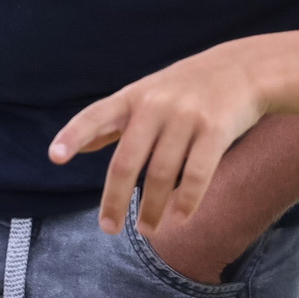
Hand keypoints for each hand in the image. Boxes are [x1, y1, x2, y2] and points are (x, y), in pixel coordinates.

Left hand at [48, 42, 270, 241]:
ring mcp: (186, 117)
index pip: (96, 116)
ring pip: (161, 175)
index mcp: (133, 97)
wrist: (243, 69)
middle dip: (115, 201)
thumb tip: (77, 146)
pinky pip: (197, 175)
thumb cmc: (186, 87)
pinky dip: (186, 202)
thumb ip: (112, 122)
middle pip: (127, 162)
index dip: (74, 135)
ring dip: (152, 209)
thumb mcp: (145, 94)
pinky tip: (179, 218)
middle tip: (109, 228)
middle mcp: (156, 105)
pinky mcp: (215, 130)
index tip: (55, 157)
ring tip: (148, 228)